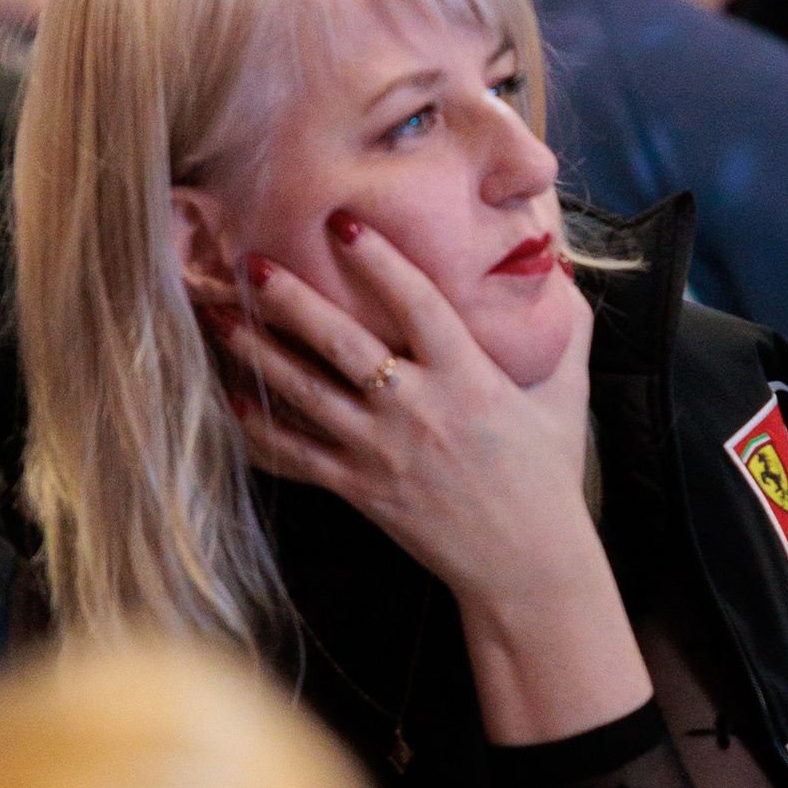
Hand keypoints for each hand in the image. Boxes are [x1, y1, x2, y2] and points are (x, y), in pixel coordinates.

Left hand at [202, 217, 650, 744]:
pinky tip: (229, 400)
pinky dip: (260, 429)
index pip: (419, 304)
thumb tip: (566, 273)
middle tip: (253, 264)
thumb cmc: (547, 478)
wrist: (527, 565)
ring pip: (307, 393)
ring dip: (257, 352)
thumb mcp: (567, 399)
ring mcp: (382, 452)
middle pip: (343, 343)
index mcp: (469, 379)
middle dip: (292, 300)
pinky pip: (296, 455)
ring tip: (219, 316)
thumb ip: (569, 334)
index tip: (343, 222)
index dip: (380, 260)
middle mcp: (419, 409)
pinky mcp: (360, 490)